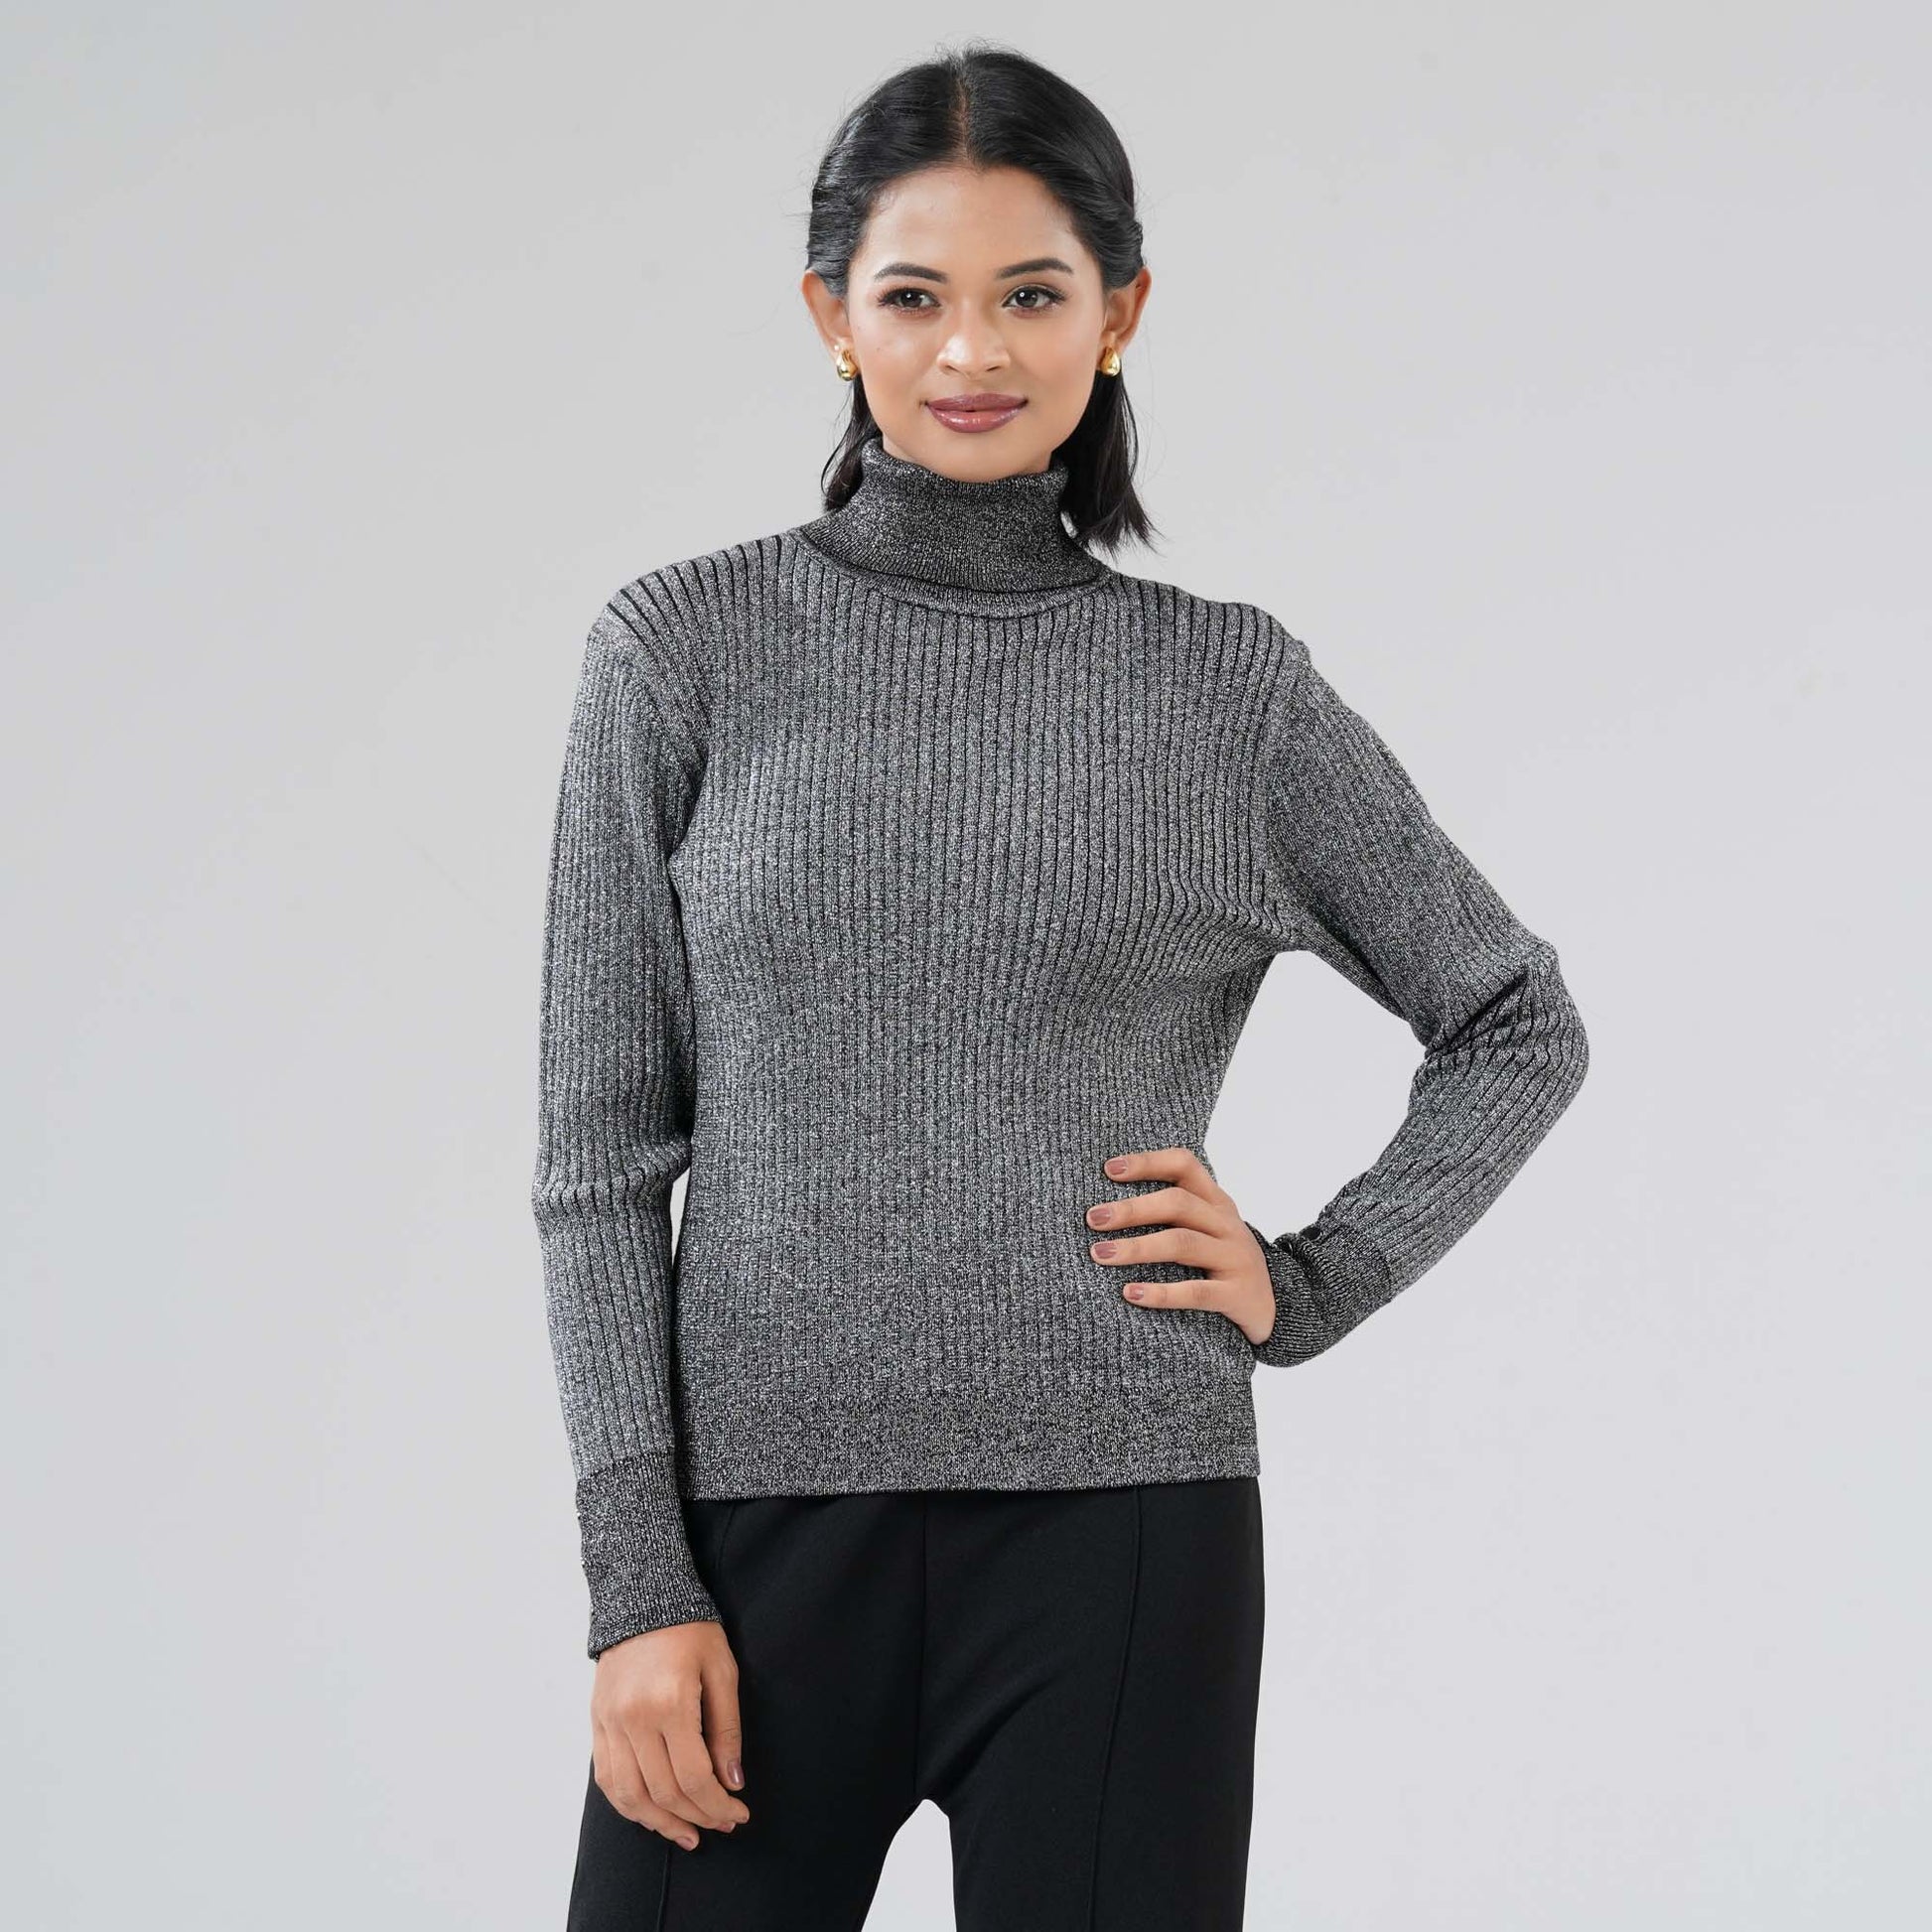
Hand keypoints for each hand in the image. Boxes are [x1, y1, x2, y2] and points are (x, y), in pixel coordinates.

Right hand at [590, 1618, 750, 1849]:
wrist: (643, 1596)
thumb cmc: (691, 1630)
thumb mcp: (722, 1670)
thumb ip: (727, 1729)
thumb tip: (732, 1782)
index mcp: (669, 1702)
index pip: (694, 1777)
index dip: (718, 1805)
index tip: (738, 1814)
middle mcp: (633, 1718)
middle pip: (663, 1792)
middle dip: (697, 1817)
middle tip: (721, 1824)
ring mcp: (609, 1723)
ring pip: (630, 1795)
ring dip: (660, 1822)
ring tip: (688, 1833)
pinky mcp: (596, 1723)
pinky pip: (607, 1779)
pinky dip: (629, 1805)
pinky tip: (652, 1814)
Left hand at [1088, 1147, 1276, 1348]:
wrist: (1280, 1308)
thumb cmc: (1226, 1264)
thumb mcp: (1210, 1230)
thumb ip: (1174, 1214)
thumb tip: (1107, 1206)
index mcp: (1217, 1202)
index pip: (1184, 1166)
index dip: (1147, 1163)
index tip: (1109, 1169)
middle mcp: (1227, 1224)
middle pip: (1177, 1203)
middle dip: (1131, 1209)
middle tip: (1093, 1219)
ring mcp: (1235, 1258)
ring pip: (1182, 1244)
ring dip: (1136, 1247)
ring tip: (1100, 1254)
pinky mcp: (1238, 1295)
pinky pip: (1196, 1292)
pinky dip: (1160, 1293)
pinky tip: (1130, 1293)